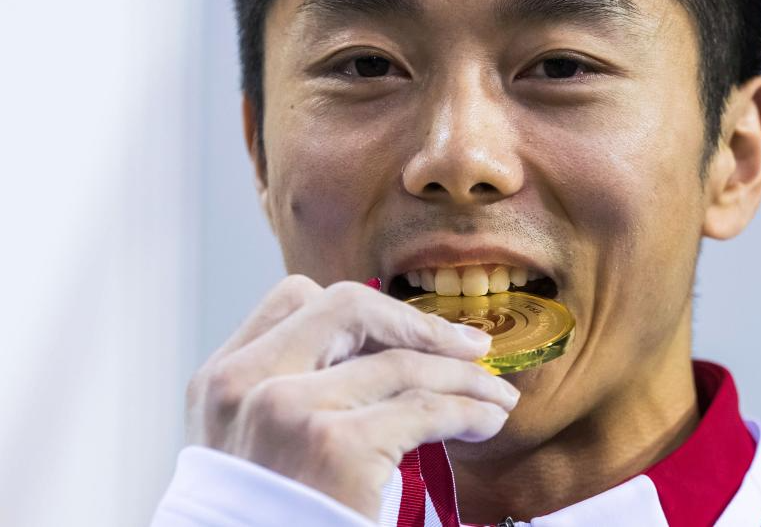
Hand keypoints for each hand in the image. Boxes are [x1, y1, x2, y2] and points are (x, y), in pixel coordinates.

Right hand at [185, 275, 518, 518]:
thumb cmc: (270, 520)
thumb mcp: (253, 446)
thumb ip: (293, 390)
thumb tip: (387, 350)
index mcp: (219, 380)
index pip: (295, 300)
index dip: (365, 311)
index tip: (410, 333)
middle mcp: (246, 385)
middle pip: (348, 308)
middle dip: (420, 324)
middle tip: (469, 347)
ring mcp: (290, 411)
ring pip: (402, 362)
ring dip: (465, 377)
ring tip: (496, 396)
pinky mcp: (337, 448)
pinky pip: (426, 409)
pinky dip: (470, 410)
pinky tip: (487, 421)